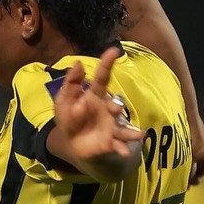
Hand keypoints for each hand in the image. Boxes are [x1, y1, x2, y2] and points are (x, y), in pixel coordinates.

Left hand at [51, 48, 142, 169]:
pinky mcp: (110, 142)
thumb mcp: (64, 101)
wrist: (72, 144)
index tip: (113, 51)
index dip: (107, 64)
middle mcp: (107, 110)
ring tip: (140, 134)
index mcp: (94, 97)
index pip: (102, 78)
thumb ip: (71, 84)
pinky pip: (119, 146)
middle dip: (117, 105)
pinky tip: (125, 152)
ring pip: (123, 127)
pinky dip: (123, 149)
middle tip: (115, 108)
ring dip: (130, 131)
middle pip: (116, 104)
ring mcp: (111, 126)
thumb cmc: (70, 118)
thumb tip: (77, 63)